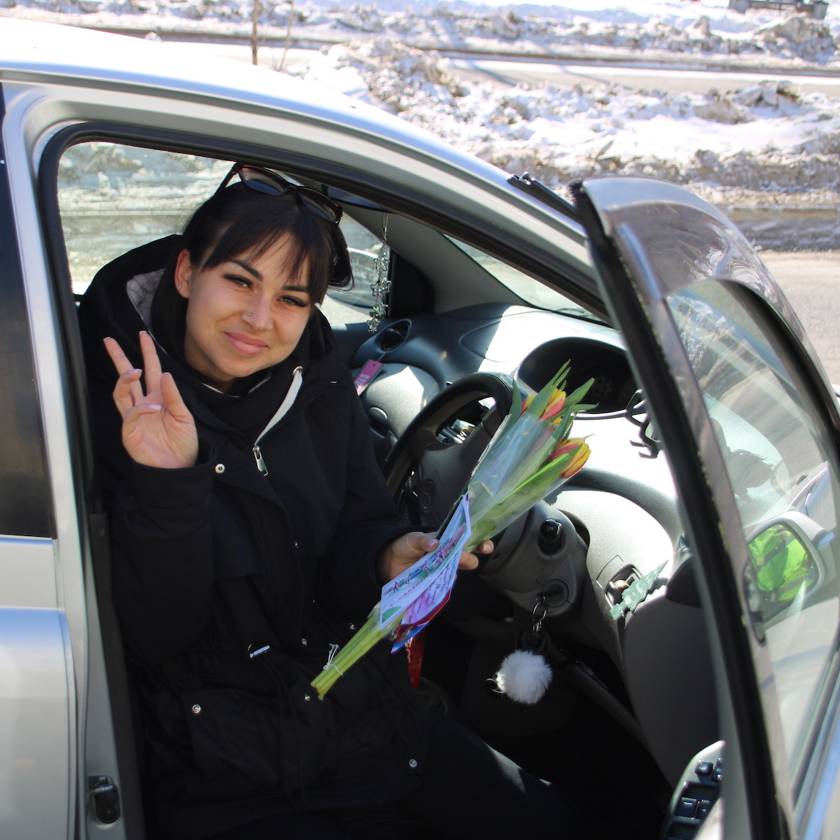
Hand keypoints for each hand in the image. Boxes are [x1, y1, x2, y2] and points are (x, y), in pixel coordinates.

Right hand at [104, 331, 198, 468]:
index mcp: (159, 398)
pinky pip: (131, 413)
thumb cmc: (183, 444)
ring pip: (121, 391)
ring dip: (125, 379)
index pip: (152, 370)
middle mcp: (144, 403)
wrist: (178, 468)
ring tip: (133, 371)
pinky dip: (142, 408)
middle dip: (119, 358)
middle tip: (109, 340)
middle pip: (128, 376)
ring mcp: (134, 416)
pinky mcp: (129, 430)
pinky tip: (153, 407)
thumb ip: (174, 396)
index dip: (148, 353)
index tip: (144, 335)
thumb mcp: (184, 417)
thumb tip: (165, 373)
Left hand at [377, 531, 493, 582]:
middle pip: (468, 560)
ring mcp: (442, 572)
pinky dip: (442, 587)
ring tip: (446, 571)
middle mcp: (449, 557)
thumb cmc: (405, 545)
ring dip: (454, 573)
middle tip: (463, 559)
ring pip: (456, 574)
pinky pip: (443, 587)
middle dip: (469, 559)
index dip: (481, 544)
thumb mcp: (413, 539)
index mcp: (448, 542)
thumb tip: (435, 543)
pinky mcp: (434, 584)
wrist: (389, 560)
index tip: (485, 546)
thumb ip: (423, 540)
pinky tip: (439, 584)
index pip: (470, 542)